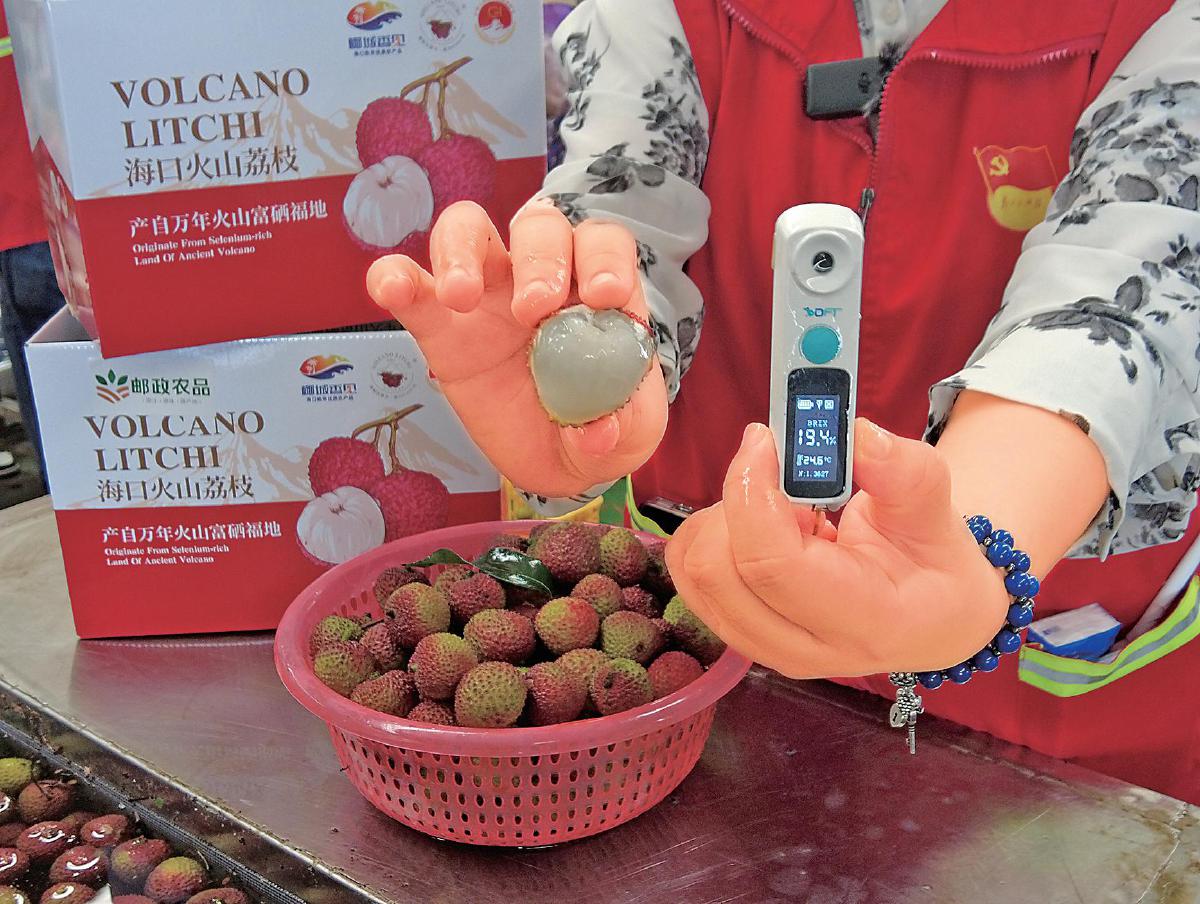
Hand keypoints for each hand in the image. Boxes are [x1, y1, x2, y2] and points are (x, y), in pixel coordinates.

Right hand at [366, 200, 667, 497]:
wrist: (551, 462)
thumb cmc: (598, 426)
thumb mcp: (629, 434)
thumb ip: (622, 424)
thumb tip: (597, 430)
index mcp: (594, 289)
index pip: (601, 243)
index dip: (604, 258)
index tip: (604, 295)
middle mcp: (541, 277)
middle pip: (538, 227)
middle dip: (539, 258)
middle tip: (534, 309)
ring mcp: (486, 295)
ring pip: (468, 229)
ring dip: (461, 250)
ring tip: (460, 296)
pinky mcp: (439, 325)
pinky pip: (409, 283)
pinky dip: (394, 276)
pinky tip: (393, 289)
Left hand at [664, 420, 1009, 677]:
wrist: (929, 610)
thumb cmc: (932, 558)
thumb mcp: (936, 507)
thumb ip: (901, 471)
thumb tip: (857, 436)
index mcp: (867, 621)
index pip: (772, 564)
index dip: (753, 491)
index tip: (764, 440)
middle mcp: (807, 650)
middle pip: (717, 571)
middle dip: (736, 503)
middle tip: (782, 478)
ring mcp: (766, 649)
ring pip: (693, 573)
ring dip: (723, 519)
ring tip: (781, 508)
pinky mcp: (739, 635)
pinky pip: (688, 576)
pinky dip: (711, 534)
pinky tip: (761, 528)